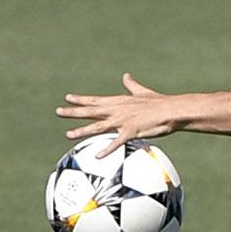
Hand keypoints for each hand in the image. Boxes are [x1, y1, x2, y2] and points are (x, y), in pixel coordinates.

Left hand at [56, 73, 173, 150]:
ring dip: (82, 131)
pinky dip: (107, 149)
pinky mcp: (131, 131)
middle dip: (73, 112)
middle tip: (58, 111)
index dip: (81, 99)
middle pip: (91, 111)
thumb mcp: (142, 92)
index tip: (67, 97)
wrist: (172, 110)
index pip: (95, 100)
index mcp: (119, 101)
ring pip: (98, 126)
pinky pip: (116, 142)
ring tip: (68, 135)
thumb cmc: (159, 103)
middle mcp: (117, 110)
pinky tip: (98, 156)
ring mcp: (123, 121)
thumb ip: (132, 85)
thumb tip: (126, 75)